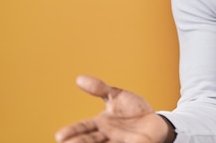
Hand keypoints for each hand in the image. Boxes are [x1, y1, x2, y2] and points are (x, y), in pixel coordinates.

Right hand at [55, 75, 171, 142]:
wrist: (155, 122)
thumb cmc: (133, 110)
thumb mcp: (117, 96)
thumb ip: (100, 89)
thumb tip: (79, 79)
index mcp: (101, 123)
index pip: (83, 127)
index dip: (72, 131)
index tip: (60, 136)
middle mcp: (108, 134)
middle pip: (90, 140)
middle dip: (79, 142)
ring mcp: (120, 141)